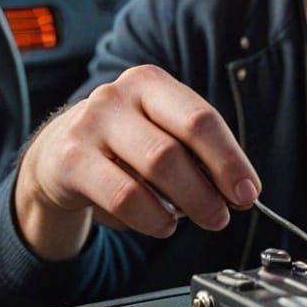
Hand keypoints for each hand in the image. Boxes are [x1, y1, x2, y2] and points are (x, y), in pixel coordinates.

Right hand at [14, 65, 261, 260]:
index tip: (249, 193)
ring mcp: (90, 124)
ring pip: (154, 167)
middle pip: (178, 143)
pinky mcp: (69, 159)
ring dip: (187, 204)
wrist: (57, 153)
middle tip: (225, 215)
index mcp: (151, 83)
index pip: (201, 118)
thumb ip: (197, 154)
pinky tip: (162, 224)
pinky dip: (152, 217)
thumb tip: (240, 190)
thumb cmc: (124, 145)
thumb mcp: (160, 135)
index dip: (230, 159)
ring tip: (200, 220)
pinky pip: (123, 196)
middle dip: (210, 186)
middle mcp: (118, 95)